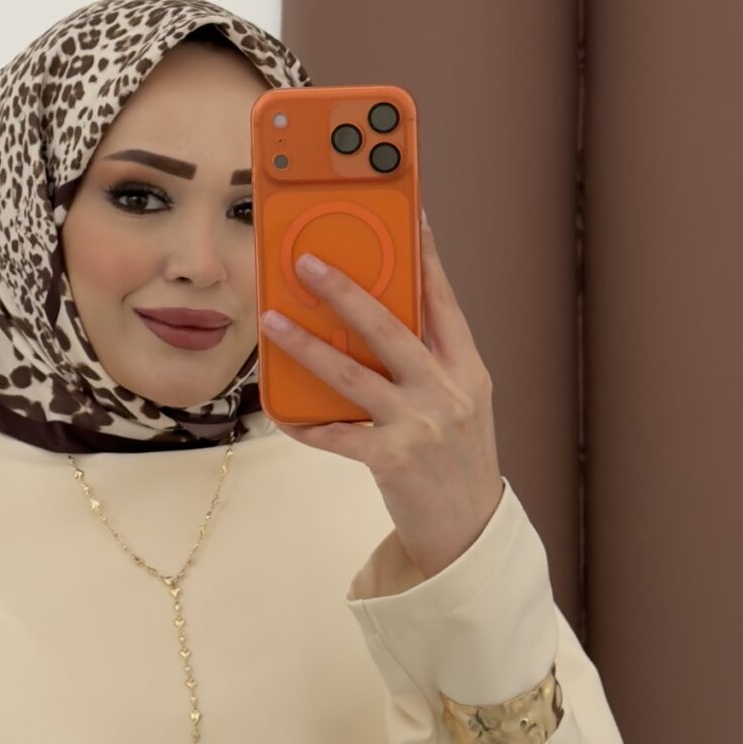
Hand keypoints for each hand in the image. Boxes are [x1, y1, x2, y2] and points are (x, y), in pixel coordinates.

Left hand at [260, 213, 504, 576]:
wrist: (469, 530)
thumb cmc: (456, 460)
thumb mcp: (458, 402)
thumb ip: (426, 362)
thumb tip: (372, 320)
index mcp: (466, 368)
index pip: (444, 300)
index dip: (425, 255)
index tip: (408, 214)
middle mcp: (447, 390)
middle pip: (390, 327)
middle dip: (344, 290)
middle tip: (307, 261)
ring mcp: (420, 425)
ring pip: (353, 374)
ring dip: (306, 345)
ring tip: (272, 321)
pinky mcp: (392, 460)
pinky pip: (336, 434)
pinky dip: (305, 421)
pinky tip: (279, 409)